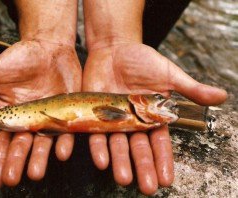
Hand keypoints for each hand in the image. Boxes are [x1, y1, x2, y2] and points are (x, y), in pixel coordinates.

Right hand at [0, 40, 81, 186]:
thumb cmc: (21, 58)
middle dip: (17, 162)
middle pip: (22, 145)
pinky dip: (65, 141)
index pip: (2, 141)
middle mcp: (30, 120)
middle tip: (12, 179)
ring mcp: (50, 117)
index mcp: (11, 114)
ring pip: (44, 142)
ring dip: (40, 158)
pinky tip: (61, 152)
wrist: (49, 46)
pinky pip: (67, 129)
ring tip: (35, 172)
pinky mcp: (68, 112)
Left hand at [83, 42, 226, 194]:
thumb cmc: (142, 61)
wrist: (114, 49)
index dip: (162, 160)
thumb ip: (190, 89)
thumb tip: (222, 96)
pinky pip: (95, 132)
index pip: (159, 142)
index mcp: (152, 117)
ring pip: (117, 144)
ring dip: (119, 161)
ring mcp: (113, 119)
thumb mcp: (168, 74)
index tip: (165, 179)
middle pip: (138, 148)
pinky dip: (98, 145)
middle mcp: (132, 123)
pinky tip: (101, 159)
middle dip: (142, 166)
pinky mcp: (94, 114)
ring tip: (123, 178)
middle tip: (146, 187)